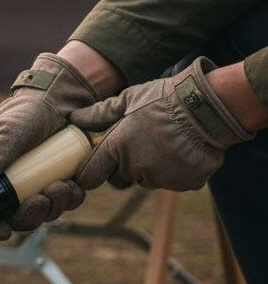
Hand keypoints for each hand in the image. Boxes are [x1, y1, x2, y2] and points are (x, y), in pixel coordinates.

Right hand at [0, 52, 97, 238]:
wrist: (62, 98)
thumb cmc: (28, 109)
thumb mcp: (8, 131)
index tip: (4, 232)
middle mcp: (8, 185)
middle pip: (14, 218)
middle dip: (32, 214)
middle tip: (46, 197)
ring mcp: (32, 185)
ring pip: (40, 213)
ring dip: (54, 205)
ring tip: (64, 184)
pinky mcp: (54, 181)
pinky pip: (61, 203)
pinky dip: (69, 198)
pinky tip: (75, 183)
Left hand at [71, 57, 252, 191]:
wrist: (210, 106)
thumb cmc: (165, 99)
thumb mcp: (129, 99)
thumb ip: (100, 113)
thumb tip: (74, 119)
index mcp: (117, 148)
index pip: (89, 176)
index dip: (91, 172)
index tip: (97, 166)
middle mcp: (135, 168)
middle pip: (121, 178)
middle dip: (126, 166)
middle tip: (142, 144)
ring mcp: (161, 178)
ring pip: (147, 180)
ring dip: (152, 168)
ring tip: (167, 143)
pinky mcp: (184, 184)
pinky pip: (174, 182)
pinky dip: (177, 171)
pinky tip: (184, 151)